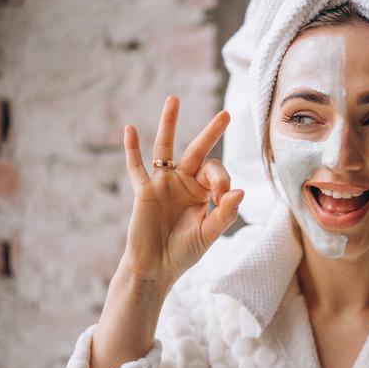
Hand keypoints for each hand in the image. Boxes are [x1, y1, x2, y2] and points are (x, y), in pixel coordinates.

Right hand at [121, 95, 242, 285]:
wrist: (155, 268)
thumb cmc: (184, 252)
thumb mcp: (209, 234)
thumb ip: (224, 214)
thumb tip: (239, 191)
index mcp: (203, 191)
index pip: (216, 173)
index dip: (223, 181)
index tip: (222, 199)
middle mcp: (184, 182)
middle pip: (198, 150)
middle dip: (212, 132)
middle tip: (226, 114)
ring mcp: (163, 183)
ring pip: (165, 147)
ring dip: (169, 124)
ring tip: (174, 99)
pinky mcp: (144, 190)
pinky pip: (136, 167)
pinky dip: (131, 149)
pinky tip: (129, 129)